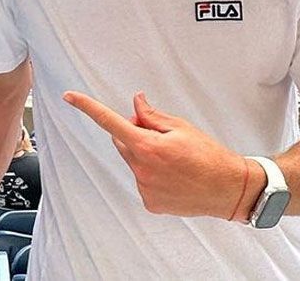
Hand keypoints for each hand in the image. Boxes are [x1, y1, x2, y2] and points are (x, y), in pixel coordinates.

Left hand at [63, 91, 258, 219]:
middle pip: (123, 141)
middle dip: (135, 134)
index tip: (69, 97)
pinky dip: (152, 175)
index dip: (87, 107)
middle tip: (162, 137)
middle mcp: (141, 169)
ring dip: (145, 156)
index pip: (110, 122)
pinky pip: (142, 181)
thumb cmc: (210, 156)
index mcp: (148, 146)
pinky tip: (175, 177)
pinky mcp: (150, 202)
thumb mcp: (182, 127)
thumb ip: (152, 116)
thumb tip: (135, 103)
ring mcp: (144, 188)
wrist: (230, 189)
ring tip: (175, 161)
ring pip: (133, 162)